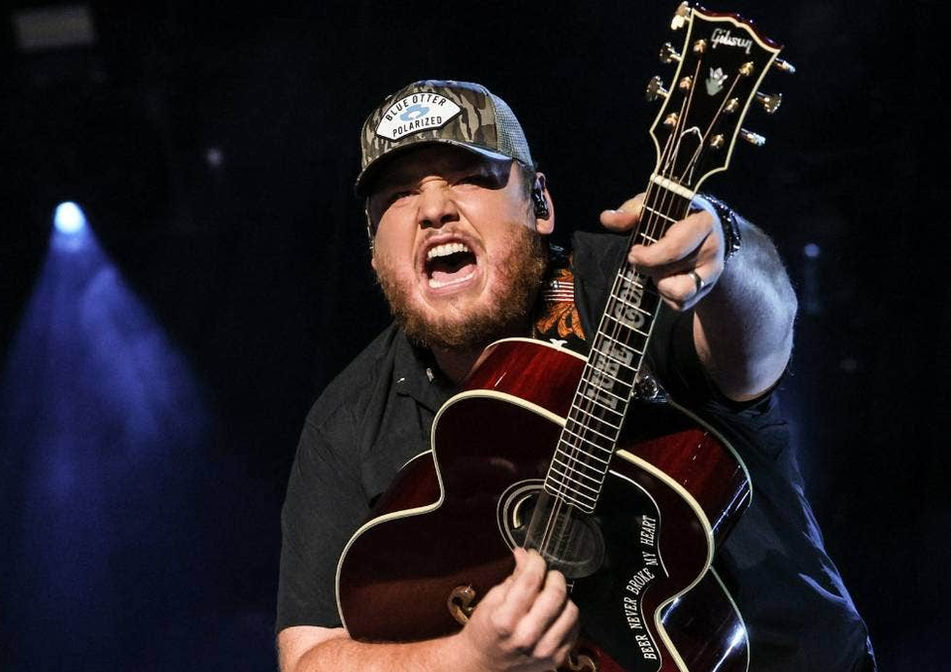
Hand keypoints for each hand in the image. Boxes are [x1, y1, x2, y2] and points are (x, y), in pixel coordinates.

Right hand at [453, 547, 579, 670]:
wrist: (484, 665)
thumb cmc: (485, 631)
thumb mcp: (492, 600)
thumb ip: (513, 577)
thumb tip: (525, 554)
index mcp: (505, 620)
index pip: (530, 580)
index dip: (535, 561)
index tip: (534, 556)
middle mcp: (526, 637)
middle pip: (555, 594)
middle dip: (553, 576)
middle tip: (547, 574)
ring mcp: (544, 651)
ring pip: (570, 610)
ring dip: (562, 597)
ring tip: (550, 596)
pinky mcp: (556, 659)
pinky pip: (574, 628)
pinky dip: (566, 616)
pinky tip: (554, 614)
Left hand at [600, 193, 725, 310]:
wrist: (703, 231)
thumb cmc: (673, 216)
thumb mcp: (653, 206)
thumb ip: (630, 211)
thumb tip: (607, 219)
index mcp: (702, 223)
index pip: (674, 248)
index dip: (648, 256)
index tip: (634, 252)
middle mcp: (712, 249)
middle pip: (670, 271)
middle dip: (648, 267)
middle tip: (640, 258)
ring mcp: (712, 272)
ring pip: (679, 292)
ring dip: (660, 284)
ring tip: (657, 270)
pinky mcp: (706, 289)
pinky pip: (680, 305)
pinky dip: (666, 296)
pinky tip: (665, 279)